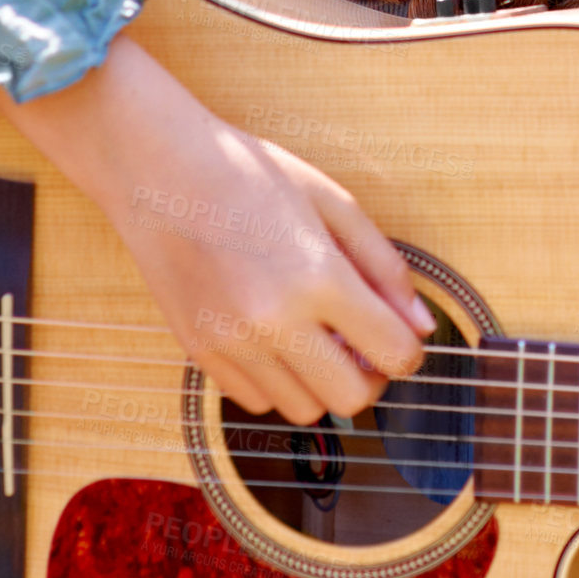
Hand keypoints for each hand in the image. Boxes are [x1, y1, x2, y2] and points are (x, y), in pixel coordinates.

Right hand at [0, 35, 432, 423]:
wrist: (155, 167)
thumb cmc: (250, 175)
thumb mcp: (334, 204)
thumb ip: (387, 269)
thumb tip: (422, 326)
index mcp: (319, 278)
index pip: (395, 354)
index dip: (410, 351)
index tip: (400, 336)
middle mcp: (274, 320)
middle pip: (353, 399)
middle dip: (371, 377)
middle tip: (363, 346)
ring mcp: (231, 341)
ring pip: (304, 410)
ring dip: (322, 384)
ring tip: (316, 340)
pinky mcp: (198, 350)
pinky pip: (256, 401)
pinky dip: (277, 382)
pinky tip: (276, 341)